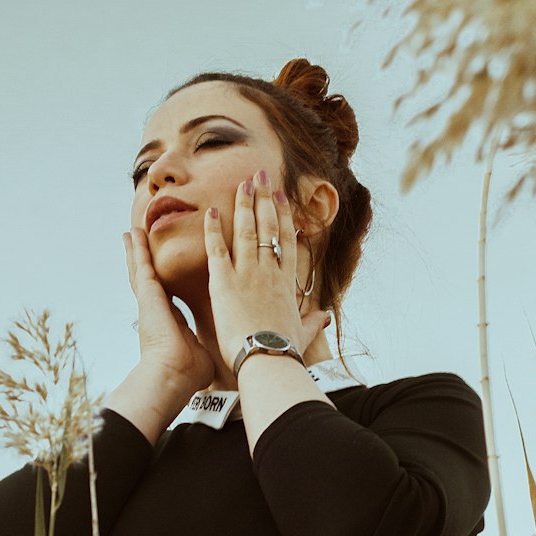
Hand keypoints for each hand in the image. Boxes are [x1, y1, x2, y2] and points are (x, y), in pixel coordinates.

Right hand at [123, 226, 215, 395]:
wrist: (172, 375)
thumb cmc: (187, 373)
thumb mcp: (201, 354)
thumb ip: (205, 346)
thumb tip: (215, 352)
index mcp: (169, 323)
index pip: (167, 297)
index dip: (164, 284)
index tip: (164, 274)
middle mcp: (156, 310)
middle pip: (149, 279)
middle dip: (144, 261)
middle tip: (139, 243)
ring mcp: (149, 301)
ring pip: (141, 269)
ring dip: (136, 250)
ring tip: (132, 233)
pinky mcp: (147, 294)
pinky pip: (141, 264)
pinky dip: (137, 248)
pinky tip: (134, 233)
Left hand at [204, 170, 328, 373]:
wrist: (267, 358)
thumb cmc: (284, 351)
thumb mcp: (302, 334)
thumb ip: (313, 323)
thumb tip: (326, 318)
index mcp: (286, 283)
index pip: (287, 241)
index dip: (285, 216)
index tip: (282, 197)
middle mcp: (269, 271)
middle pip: (268, 226)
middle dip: (265, 198)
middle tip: (261, 176)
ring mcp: (248, 273)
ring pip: (246, 230)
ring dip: (244, 203)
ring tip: (242, 182)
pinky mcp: (225, 282)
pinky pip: (217, 249)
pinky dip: (213, 230)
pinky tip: (210, 211)